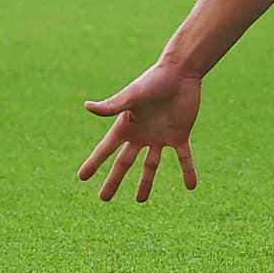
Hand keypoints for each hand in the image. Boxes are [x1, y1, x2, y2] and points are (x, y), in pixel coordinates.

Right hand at [78, 62, 202, 201]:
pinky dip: (188, 171)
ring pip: (151, 165)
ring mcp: (160, 136)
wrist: (180, 72)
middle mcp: (141, 134)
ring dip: (146, 182)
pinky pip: (184, 157)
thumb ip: (112, 106)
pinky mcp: (180, 135)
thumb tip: (87, 106)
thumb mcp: (131, 95)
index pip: (106, 149)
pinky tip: (191, 186)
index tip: (82, 177)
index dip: (94, 163)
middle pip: (124, 162)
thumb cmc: (153, 81)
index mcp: (126, 126)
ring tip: (140, 200)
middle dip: (114, 180)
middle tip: (104, 199)